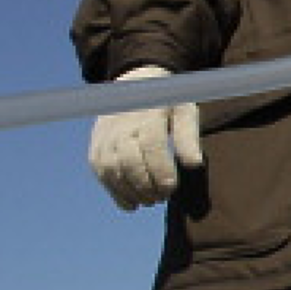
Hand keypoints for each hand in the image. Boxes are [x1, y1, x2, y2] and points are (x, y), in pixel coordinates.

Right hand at [87, 65, 201, 210]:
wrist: (134, 85)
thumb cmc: (166, 103)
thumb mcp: (184, 111)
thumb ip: (189, 137)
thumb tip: (194, 164)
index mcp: (148, 114)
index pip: (151, 145)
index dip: (160, 169)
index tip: (171, 187)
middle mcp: (122, 126)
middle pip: (129, 160)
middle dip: (146, 184)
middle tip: (164, 196)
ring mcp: (105, 137)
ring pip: (111, 170)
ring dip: (130, 191)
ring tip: (151, 201)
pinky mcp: (96, 147)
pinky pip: (101, 173)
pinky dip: (115, 192)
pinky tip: (132, 204)